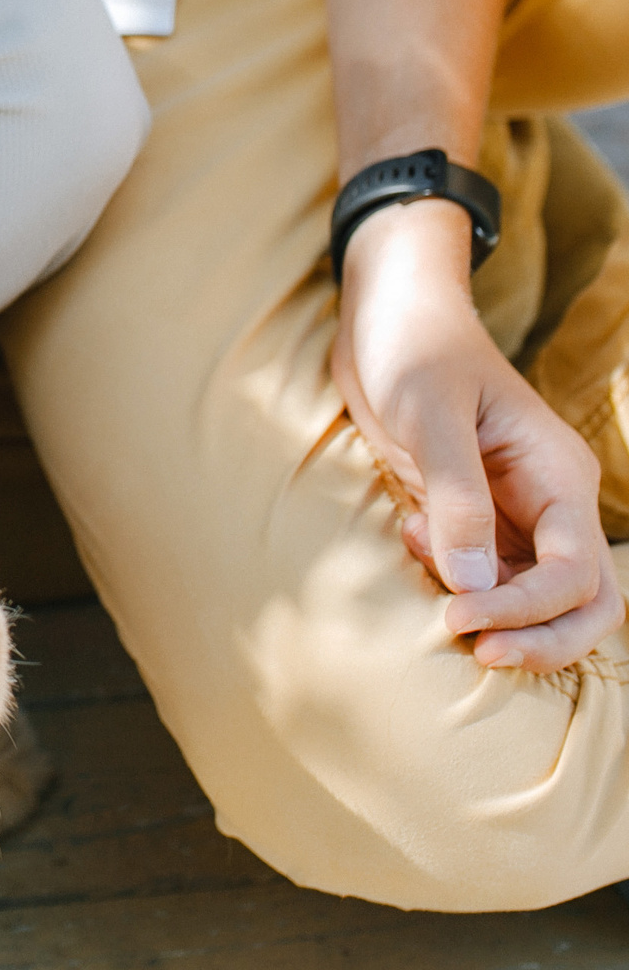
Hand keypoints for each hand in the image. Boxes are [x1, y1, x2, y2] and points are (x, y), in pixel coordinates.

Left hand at [333, 199, 622, 668]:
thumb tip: (475, 583)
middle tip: (478, 654)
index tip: (460, 619)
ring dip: (497, 614)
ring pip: (538, 596)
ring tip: (434, 595)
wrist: (384, 315)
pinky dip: (457, 581)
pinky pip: (488, 574)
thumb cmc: (411, 348)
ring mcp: (515, 510)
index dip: (528, 611)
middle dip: (543, 638)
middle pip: (586, 602)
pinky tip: (411, 543)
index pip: (576, 574)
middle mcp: (550, 501)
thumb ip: (455, 496)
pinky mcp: (473, 514)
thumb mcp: (428, 414)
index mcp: (559, 476)